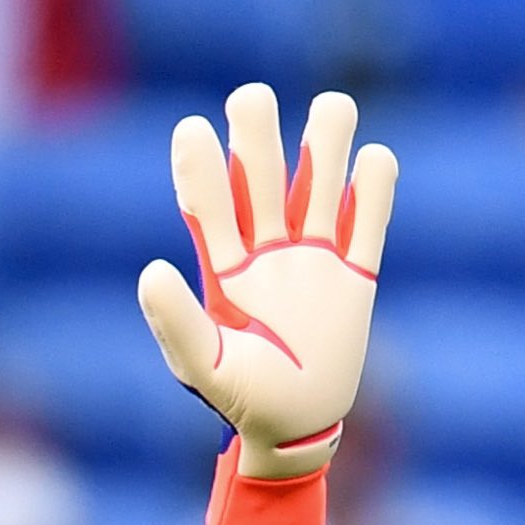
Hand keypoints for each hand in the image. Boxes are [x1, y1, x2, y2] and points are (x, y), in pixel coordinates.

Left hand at [137, 84, 396, 477]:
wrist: (297, 426)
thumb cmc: (242, 399)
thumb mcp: (203, 366)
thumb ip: (177, 322)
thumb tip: (150, 271)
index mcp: (225, 268)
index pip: (211, 205)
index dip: (201, 167)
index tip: (192, 130)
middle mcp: (268, 251)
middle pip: (263, 177)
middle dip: (257, 135)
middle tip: (250, 98)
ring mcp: (314, 258)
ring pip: (319, 182)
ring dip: (324, 143)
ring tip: (329, 109)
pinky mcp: (357, 273)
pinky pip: (369, 219)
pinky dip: (374, 187)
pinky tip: (371, 163)